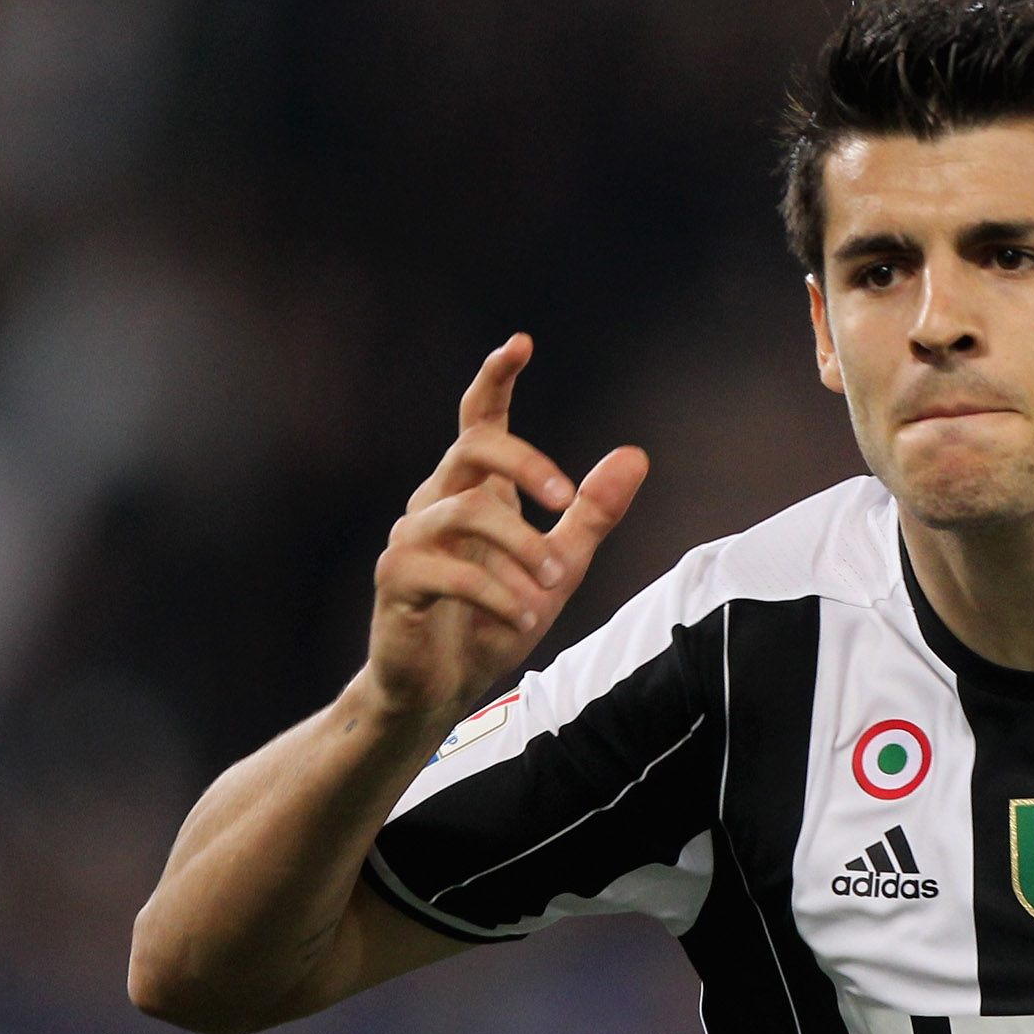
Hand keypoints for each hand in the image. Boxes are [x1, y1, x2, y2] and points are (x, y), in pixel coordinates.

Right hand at [370, 334, 647, 727]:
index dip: (496, 378)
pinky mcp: (397, 578)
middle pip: (474, 446)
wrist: (441, 689)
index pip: (480, 419)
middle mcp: (437, 502)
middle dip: (527, 463)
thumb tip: (636, 455)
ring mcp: (411, 538)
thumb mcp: (559, 566)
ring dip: (521, 545)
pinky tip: (523, 617)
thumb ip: (591, 514)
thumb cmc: (494, 620)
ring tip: (551, 583)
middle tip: (567, 499)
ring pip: (466, 510)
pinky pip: (449, 571)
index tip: (521, 344)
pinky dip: (497, 594)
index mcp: (475, 491)